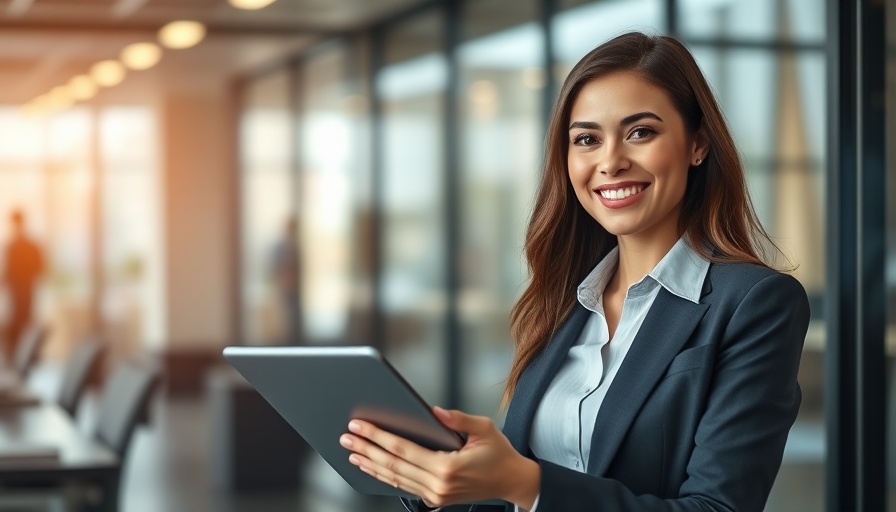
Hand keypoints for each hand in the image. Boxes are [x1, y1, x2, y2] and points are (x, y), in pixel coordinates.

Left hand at [340, 406, 539, 508]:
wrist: (512, 482)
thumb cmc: (499, 453)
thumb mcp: (485, 429)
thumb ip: (458, 420)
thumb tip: (433, 411)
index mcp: (447, 467)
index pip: (403, 449)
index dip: (378, 436)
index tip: (360, 425)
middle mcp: (438, 485)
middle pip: (392, 465)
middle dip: (366, 448)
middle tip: (346, 436)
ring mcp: (435, 495)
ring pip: (394, 479)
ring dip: (370, 464)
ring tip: (352, 451)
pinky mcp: (434, 499)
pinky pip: (403, 486)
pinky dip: (384, 476)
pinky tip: (371, 467)